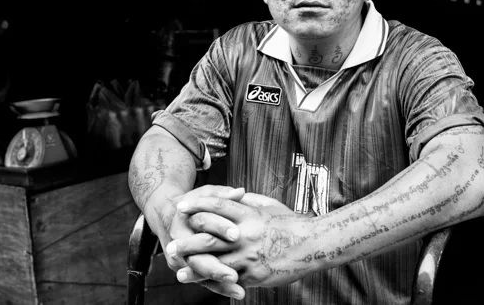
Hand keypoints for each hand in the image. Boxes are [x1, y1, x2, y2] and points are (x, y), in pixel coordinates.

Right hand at [163, 185, 246, 298]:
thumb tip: (241, 191)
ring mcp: (180, 258)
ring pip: (199, 273)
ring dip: (219, 283)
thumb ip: (222, 195)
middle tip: (235, 275)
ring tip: (239, 290)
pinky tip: (237, 292)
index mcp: (184, 219)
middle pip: (198, 256)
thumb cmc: (191, 203)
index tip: (237, 234)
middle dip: (216, 267)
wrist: (165, 215)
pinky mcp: (184, 268)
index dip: (220, 227)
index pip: (203, 223)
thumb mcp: (204, 194)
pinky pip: (202, 280)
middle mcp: (179, 241)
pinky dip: (218, 287)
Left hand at [168, 193, 310, 288]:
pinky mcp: (255, 275)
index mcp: (248, 214)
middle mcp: (245, 235)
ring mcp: (249, 257)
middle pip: (209, 238)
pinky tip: (207, 287)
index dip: (197, 205)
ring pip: (216, 264)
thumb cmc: (290, 222)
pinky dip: (218, 283)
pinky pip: (233, 280)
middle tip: (171, 246)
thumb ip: (248, 201)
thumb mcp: (269, 206)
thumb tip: (232, 195)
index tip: (180, 206)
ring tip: (181, 273)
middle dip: (188, 243)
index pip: (217, 206)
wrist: (312, 245)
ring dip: (196, 270)